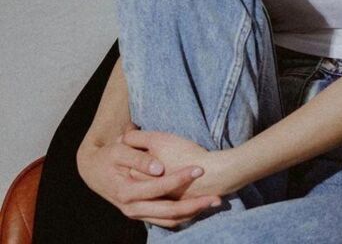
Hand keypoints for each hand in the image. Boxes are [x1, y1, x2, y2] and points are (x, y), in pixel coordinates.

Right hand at [77, 126, 221, 228]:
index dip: (181, 178)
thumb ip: (138, 158)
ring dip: (193, 213)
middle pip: (170, 211)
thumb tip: (158, 168)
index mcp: (128, 192)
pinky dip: (183, 216)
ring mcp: (139, 213)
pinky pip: (166, 221)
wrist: (93, 171)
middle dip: (195, 204)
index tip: (200, 168)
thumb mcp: (119, 152)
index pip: (161, 187)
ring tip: (213, 203)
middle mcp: (134, 208)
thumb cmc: (108, 157)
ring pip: (170, 220)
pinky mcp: (143, 214)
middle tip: (217, 197)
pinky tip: (199, 207)